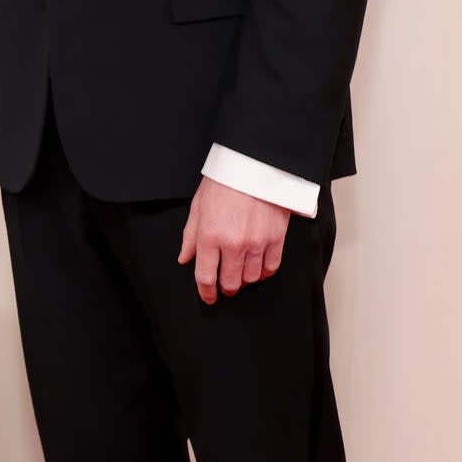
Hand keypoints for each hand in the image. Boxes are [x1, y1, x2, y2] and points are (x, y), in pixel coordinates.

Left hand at [178, 176, 289, 305]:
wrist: (254, 164)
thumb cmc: (223, 181)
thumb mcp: (198, 206)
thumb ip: (191, 236)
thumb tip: (185, 259)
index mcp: (210, 235)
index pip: (206, 277)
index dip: (206, 292)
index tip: (208, 297)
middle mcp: (233, 244)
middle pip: (231, 282)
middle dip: (226, 287)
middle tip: (226, 285)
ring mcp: (257, 242)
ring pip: (251, 278)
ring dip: (245, 279)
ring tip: (241, 272)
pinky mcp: (276, 238)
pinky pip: (271, 268)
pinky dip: (264, 272)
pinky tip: (258, 266)